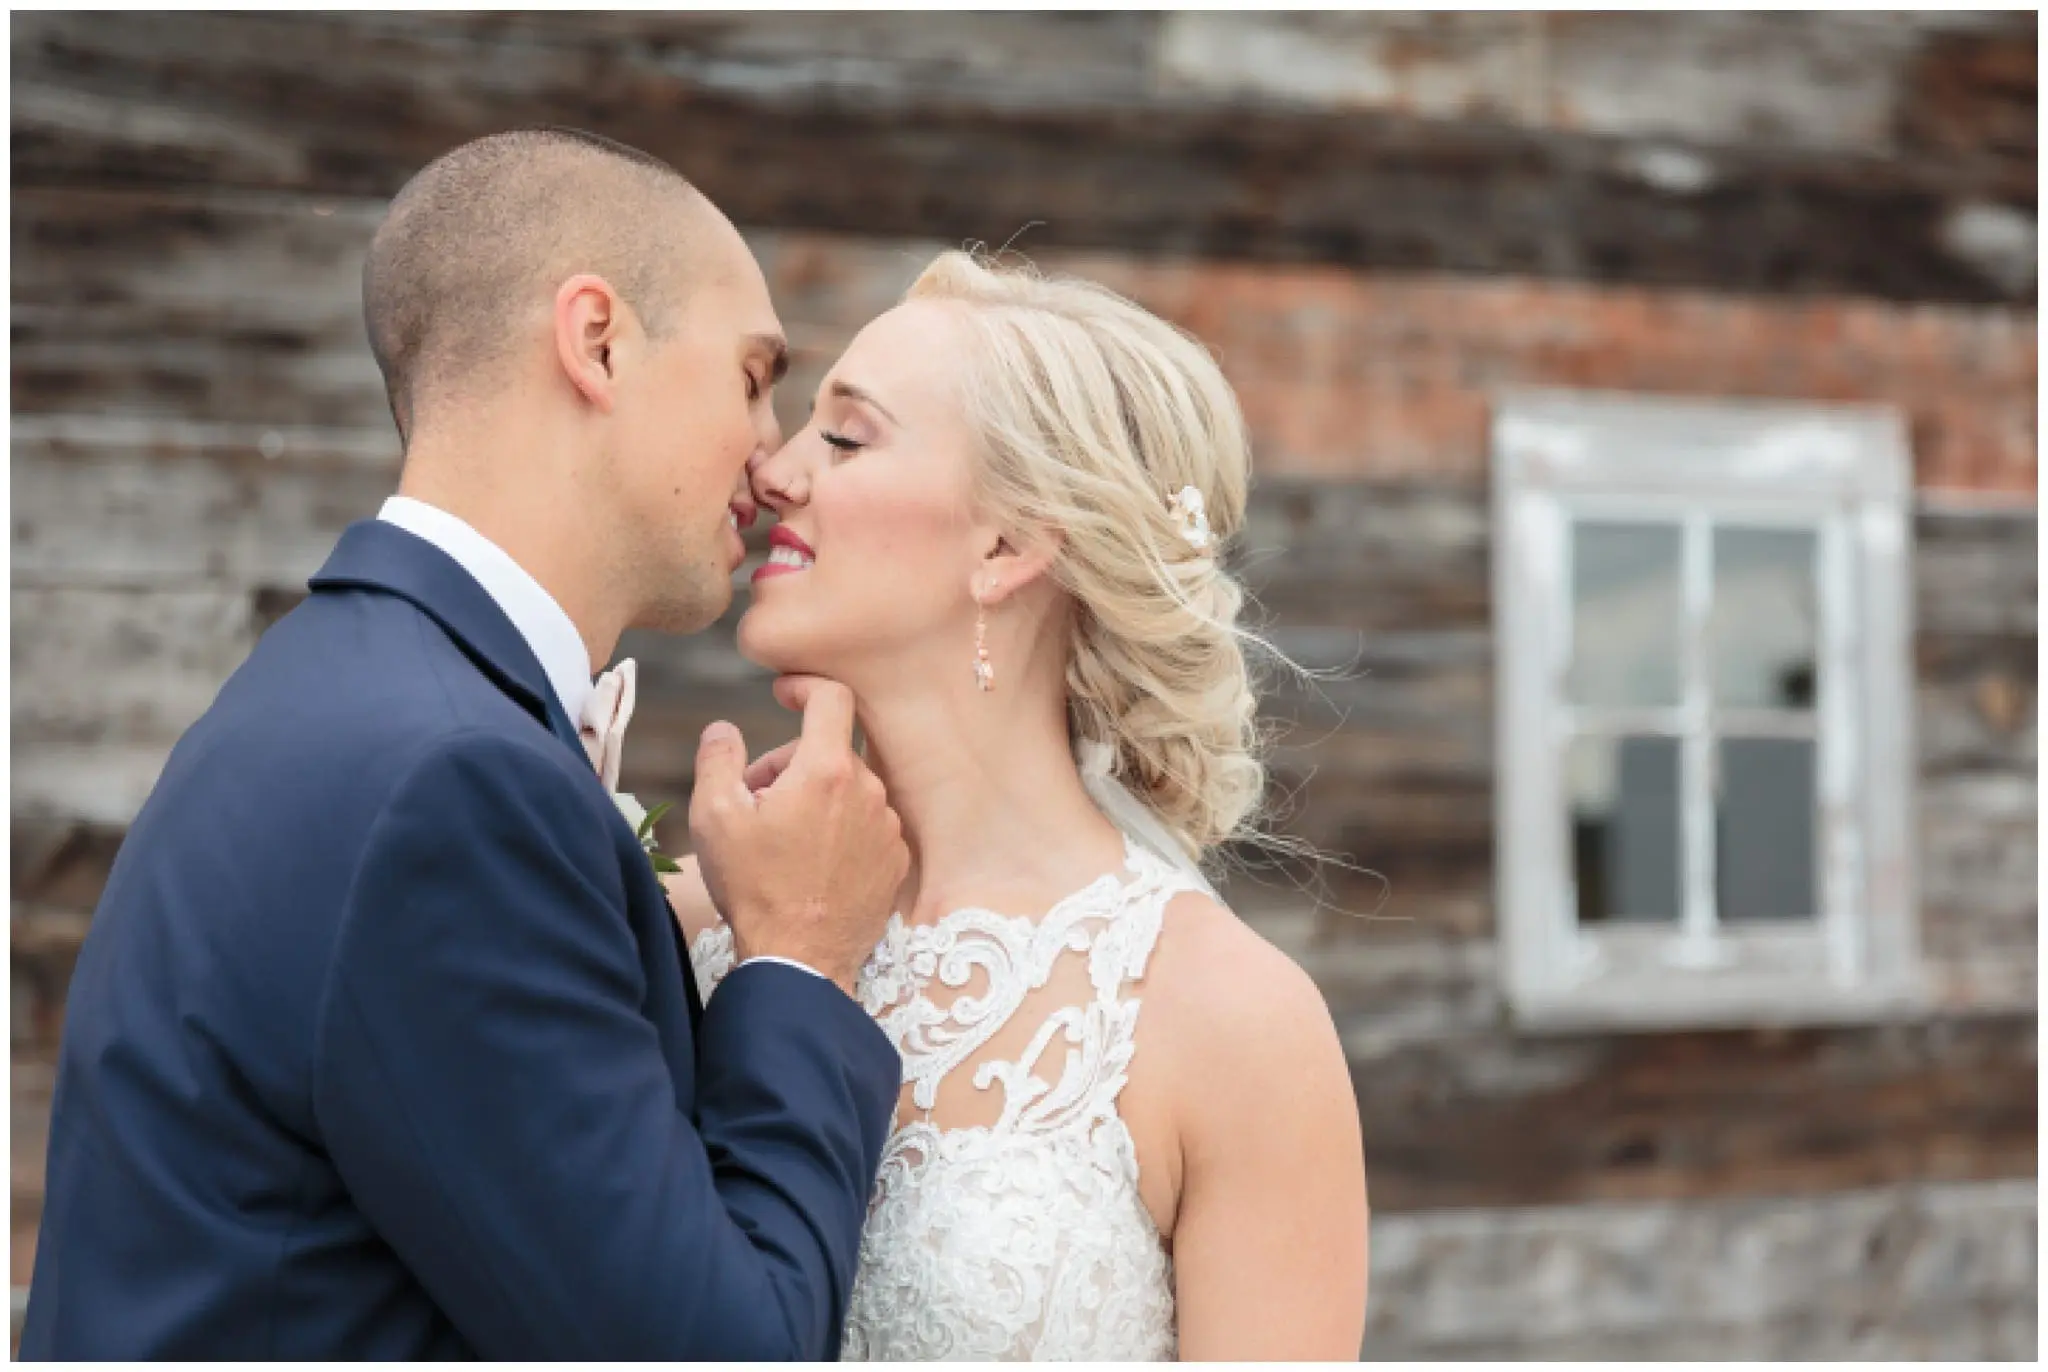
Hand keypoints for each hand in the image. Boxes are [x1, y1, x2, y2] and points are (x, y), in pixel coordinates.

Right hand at [688, 677, 906, 994]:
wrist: (800, 960)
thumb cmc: (754, 887)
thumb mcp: (714, 817)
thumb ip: (718, 759)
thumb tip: (724, 730)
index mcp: (826, 770)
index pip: (832, 698)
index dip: (805, 687)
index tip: (784, 695)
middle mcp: (868, 791)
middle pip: (830, 751)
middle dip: (790, 764)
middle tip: (755, 801)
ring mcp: (887, 828)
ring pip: (849, 790)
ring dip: (816, 800)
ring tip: (781, 839)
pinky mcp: (895, 861)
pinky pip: (866, 825)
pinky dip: (840, 831)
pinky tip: (811, 864)